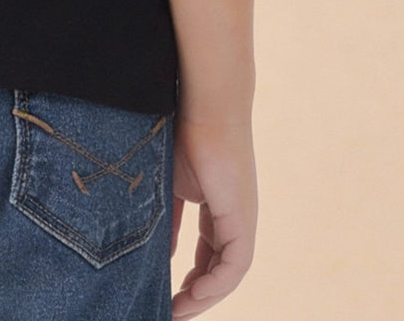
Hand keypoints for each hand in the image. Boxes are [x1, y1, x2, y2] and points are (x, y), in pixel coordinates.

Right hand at [169, 113, 257, 317]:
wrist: (205, 103)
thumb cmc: (182, 128)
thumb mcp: (168, 179)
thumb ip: (166, 213)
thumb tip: (162, 250)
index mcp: (217, 202)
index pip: (207, 249)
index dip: (190, 273)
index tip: (168, 291)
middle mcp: (234, 214)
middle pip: (218, 265)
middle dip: (196, 292)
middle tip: (171, 311)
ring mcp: (241, 217)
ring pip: (228, 271)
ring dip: (204, 295)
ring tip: (178, 311)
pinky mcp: (242, 219)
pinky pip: (234, 265)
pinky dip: (214, 284)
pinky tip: (192, 295)